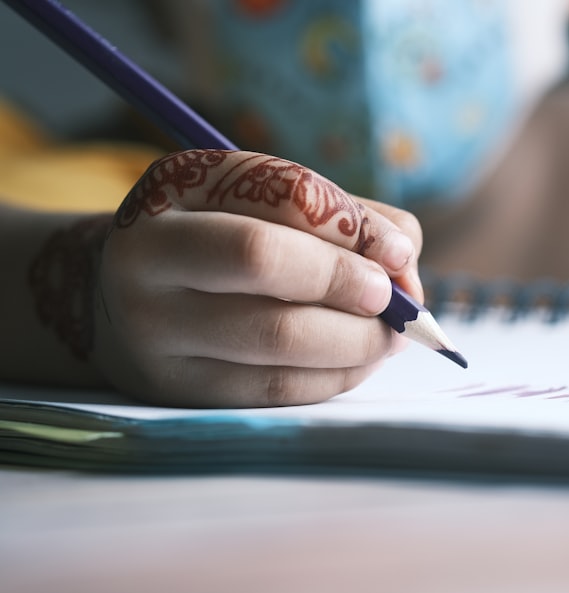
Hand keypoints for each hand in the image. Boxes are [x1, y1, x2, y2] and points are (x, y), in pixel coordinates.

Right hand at [93, 150, 422, 406]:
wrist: (123, 304)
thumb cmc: (222, 242)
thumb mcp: (266, 205)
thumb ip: (346, 217)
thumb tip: (405, 266)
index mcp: (176, 187)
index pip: (282, 194)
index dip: (356, 225)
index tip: (399, 254)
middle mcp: (150, 255)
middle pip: (265, 259)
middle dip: (350, 282)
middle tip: (393, 302)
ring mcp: (157, 329)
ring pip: (278, 337)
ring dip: (358, 340)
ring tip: (390, 336)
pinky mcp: (181, 389)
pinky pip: (277, 388)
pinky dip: (337, 376)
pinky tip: (357, 362)